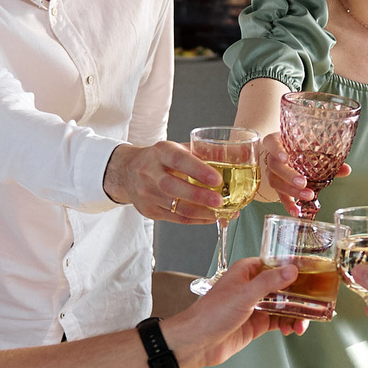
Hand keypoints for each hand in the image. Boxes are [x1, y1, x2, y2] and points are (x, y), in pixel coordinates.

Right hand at [105, 139, 224, 223]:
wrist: (127, 172)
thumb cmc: (160, 160)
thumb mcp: (177, 148)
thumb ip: (204, 153)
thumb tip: (240, 155)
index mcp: (160, 152)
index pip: (178, 160)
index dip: (198, 170)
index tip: (217, 179)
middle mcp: (149, 172)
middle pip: (173, 187)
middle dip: (199, 196)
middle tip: (220, 201)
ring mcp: (147, 194)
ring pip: (176, 207)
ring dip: (203, 212)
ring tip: (223, 212)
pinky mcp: (149, 211)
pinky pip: (177, 218)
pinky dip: (198, 219)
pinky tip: (212, 217)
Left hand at [161, 256, 307, 367]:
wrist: (197, 343)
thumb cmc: (211, 314)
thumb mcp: (244, 294)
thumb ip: (269, 282)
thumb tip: (291, 269)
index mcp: (246, 271)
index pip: (276, 264)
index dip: (294, 268)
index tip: (311, 273)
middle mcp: (252, 286)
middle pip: (284, 286)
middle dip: (300, 295)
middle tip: (313, 303)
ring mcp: (256, 305)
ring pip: (284, 305)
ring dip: (296, 313)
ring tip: (301, 324)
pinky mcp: (257, 323)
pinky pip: (279, 321)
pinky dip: (288, 324)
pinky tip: (292, 329)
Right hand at [258, 135, 332, 215]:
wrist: (286, 154)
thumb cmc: (298, 148)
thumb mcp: (310, 148)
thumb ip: (326, 157)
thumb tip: (346, 169)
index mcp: (277, 142)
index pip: (271, 143)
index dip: (277, 150)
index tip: (285, 158)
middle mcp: (271, 157)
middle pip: (274, 166)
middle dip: (289, 175)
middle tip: (303, 182)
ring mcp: (271, 172)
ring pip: (276, 182)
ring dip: (291, 191)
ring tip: (308, 196)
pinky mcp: (276, 186)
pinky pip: (280, 196)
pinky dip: (288, 204)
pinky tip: (296, 211)